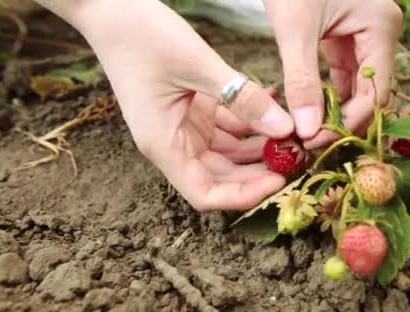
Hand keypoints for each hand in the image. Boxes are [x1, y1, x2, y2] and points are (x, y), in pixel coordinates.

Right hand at [47, 0, 294, 210]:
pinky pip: (227, 126)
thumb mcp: (198, 65)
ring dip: (260, 146)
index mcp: (164, 144)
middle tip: (298, 156)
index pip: (205, 194)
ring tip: (294, 133)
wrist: (111, 8)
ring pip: (229, 152)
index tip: (278, 181)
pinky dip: (250, 120)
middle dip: (260, 171)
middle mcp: (173, 142)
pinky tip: (274, 105)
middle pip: (222, 176)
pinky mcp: (192, 109)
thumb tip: (285, 128)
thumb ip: (243, 98)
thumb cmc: (141, 36)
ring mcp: (182, 126)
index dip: (243, 195)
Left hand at [263, 0, 402, 148]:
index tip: (316, 141)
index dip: (350, 122)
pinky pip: (345, 73)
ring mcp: (366, 35)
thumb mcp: (295, 31)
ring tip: (308, 132)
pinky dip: (328, 93)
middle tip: (310, 142)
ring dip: (334, 110)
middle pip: (370, 92)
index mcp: (381, 27)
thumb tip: (306, 131)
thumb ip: (302, 81)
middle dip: (341, 119)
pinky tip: (310, 111)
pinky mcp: (347, 36)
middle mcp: (381, 33)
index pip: (376, 91)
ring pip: (357, 86)